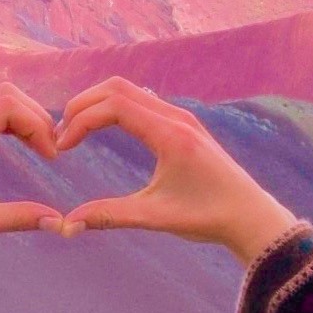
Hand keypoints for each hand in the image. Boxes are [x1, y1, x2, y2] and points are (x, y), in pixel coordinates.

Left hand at [0, 84, 68, 253]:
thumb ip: (13, 218)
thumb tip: (58, 222)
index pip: (9, 106)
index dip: (39, 125)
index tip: (52, 157)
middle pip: (6, 94)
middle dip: (35, 117)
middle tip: (51, 151)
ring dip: (22, 117)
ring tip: (40, 148)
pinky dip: (5, 120)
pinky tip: (18, 144)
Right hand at [47, 79, 301, 257]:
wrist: (250, 216)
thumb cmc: (208, 217)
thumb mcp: (155, 217)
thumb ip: (109, 215)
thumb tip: (67, 224)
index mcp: (170, 135)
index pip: (113, 106)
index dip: (80, 120)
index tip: (62, 145)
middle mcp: (176, 118)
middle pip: (117, 88)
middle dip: (83, 104)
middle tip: (61, 132)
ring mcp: (182, 118)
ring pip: (130, 91)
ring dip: (99, 104)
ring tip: (77, 131)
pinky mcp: (184, 125)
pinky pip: (143, 102)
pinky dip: (116, 108)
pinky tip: (104, 129)